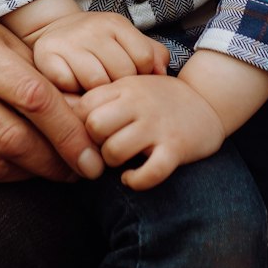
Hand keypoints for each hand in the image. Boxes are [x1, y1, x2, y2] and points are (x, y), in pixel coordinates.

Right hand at [0, 0, 104, 182]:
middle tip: (83, 171)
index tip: (94, 157)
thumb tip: (87, 122)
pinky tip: (20, 167)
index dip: (69, 133)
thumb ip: (41, 76)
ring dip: (32, 173)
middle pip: (13, 139)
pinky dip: (0, 174)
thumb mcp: (4, 40)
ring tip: (57, 170)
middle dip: (56, 161)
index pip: (33, 100)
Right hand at [27, 11, 169, 92]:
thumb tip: (161, 74)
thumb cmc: (98, 46)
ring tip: (93, 89)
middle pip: (122, 72)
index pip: (144, 58)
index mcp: (115, 23)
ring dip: (96, 92)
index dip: (140, 74)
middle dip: (119, 86)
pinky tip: (73, 86)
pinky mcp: (46, 55)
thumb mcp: (127, 43)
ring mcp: (68, 40)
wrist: (53, 32)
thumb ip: (152, 56)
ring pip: (97, 82)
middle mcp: (92, 27)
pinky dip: (72, 91)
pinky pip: (69, 85)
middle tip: (110, 86)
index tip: (129, 76)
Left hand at [81, 74, 225, 190]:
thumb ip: (101, 97)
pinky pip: (149, 172)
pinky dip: (136, 181)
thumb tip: (59, 112)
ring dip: (113, 164)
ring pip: (115, 151)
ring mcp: (158, 126)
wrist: (208, 103)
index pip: (83, 106)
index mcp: (123, 87)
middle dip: (93, 144)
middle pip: (94, 127)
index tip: (88, 135)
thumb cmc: (158, 100)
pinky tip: (133, 178)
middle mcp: (139, 103)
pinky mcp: (176, 148)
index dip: (79, 125)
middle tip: (103, 149)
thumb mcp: (129, 87)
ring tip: (120, 162)